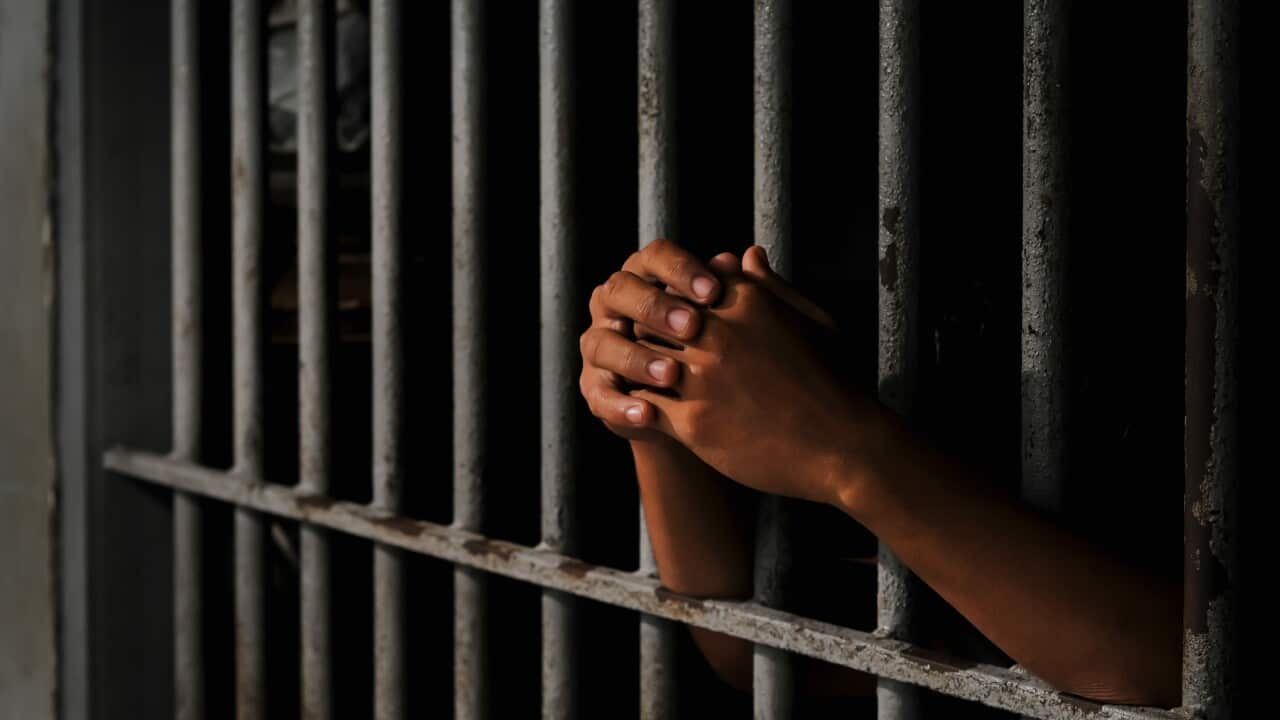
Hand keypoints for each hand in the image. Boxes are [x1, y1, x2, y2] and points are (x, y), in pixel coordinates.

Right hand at [578, 239, 722, 439]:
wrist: (699, 402)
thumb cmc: (716, 345)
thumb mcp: (728, 318)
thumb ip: (734, 288)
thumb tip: (750, 259)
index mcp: (645, 276)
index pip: (654, 257)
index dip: (680, 271)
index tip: (714, 292)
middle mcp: (613, 304)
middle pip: (620, 291)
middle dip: (655, 307)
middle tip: (692, 327)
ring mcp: (599, 344)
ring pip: (604, 343)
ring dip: (637, 358)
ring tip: (672, 375)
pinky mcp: (594, 386)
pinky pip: (600, 394)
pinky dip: (622, 405)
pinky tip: (648, 413)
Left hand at [634, 247, 891, 505]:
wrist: (843, 446)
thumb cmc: (833, 381)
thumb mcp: (811, 321)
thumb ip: (771, 287)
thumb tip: (744, 254)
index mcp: (744, 301)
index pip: (683, 284)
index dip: (673, 301)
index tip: (673, 320)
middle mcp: (717, 332)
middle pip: (655, 315)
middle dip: (650, 330)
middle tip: (645, 346)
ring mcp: (701, 377)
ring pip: (641, 356)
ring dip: (638, 366)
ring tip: (639, 377)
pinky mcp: (692, 421)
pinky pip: (642, 404)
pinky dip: (636, 405)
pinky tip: (643, 411)